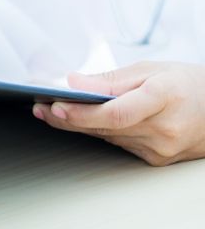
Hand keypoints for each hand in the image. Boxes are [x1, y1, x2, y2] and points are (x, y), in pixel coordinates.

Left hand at [33, 62, 204, 165]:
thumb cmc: (188, 84)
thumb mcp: (151, 69)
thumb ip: (109, 79)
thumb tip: (73, 82)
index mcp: (165, 97)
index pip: (116, 113)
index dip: (82, 113)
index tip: (55, 106)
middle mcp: (164, 128)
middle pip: (105, 127)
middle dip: (68, 118)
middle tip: (40, 108)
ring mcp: (161, 148)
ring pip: (107, 137)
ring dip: (78, 126)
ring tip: (50, 111)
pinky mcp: (156, 160)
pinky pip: (118, 144)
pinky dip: (100, 132)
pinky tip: (81, 122)